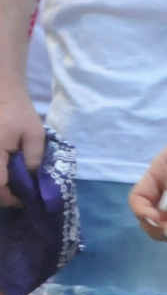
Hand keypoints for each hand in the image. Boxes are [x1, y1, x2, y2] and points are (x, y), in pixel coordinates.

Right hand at [0, 89, 44, 209]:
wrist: (1, 93)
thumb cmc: (18, 112)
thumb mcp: (34, 134)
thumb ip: (33, 158)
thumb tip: (31, 179)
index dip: (9, 198)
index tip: (23, 201)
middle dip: (2, 195)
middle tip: (19, 196)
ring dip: (0, 186)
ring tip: (14, 187)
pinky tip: (7, 175)